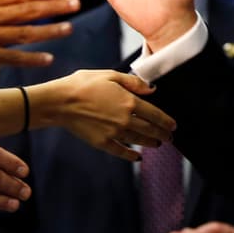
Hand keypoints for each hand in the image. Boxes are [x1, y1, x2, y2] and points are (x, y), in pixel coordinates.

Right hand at [47, 70, 175, 160]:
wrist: (60, 102)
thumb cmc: (83, 84)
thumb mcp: (110, 75)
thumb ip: (134, 82)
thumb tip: (152, 89)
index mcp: (129, 101)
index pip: (155, 114)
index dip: (166, 121)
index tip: (173, 125)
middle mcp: (125, 119)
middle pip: (149, 129)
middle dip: (162, 134)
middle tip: (170, 137)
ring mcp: (114, 133)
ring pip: (138, 140)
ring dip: (150, 143)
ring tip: (158, 145)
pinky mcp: (102, 142)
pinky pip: (121, 151)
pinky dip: (131, 155)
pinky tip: (137, 157)